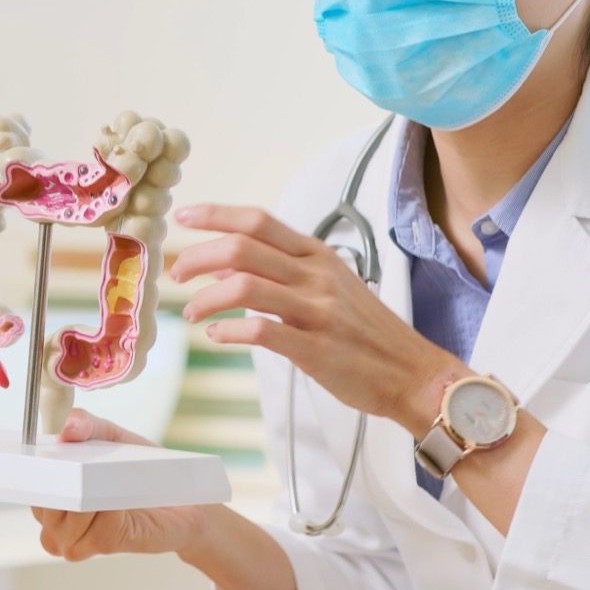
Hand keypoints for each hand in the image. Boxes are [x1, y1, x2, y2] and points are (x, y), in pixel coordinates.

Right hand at [29, 410, 209, 559]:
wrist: (184, 501)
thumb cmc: (143, 471)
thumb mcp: (112, 436)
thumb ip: (86, 425)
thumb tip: (68, 427)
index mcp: (51, 490)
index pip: (26, 484)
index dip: (29, 471)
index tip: (38, 455)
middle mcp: (55, 519)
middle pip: (42, 504)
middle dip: (64, 483)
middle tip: (88, 465)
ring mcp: (75, 537)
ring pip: (65, 519)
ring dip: (89, 498)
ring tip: (112, 482)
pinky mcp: (102, 545)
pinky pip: (94, 529)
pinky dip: (108, 510)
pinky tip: (121, 500)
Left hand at [171, 204, 463, 433]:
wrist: (413, 374)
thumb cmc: (366, 333)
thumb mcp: (325, 288)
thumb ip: (276, 273)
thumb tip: (221, 265)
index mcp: (317, 255)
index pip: (258, 220)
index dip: (215, 214)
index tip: (182, 216)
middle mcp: (316, 275)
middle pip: (243, 247)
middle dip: (197, 256)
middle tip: (176, 274)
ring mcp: (317, 310)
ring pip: (245, 285)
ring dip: (206, 297)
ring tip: (191, 313)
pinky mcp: (317, 348)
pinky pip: (262, 331)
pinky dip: (230, 330)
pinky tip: (218, 334)